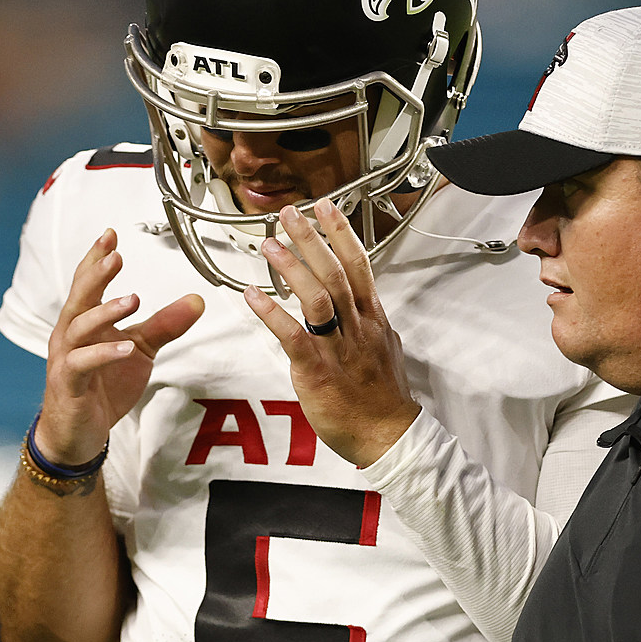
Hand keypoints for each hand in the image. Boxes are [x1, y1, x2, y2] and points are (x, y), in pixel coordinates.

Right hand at [37, 230, 204, 467]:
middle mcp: (69, 336)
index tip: (111, 235)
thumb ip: (164, 325)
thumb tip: (197, 300)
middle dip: (95, 275)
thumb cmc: (102, 388)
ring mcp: (66, 360)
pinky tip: (127, 347)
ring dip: (105, 312)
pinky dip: (104, 354)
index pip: (87, 284)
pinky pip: (83, 365)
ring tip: (133, 300)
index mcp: (84, 322)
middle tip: (115, 256)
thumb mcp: (139, 350)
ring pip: (79, 329)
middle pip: (79, 298)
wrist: (78, 434)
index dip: (96, 259)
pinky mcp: (69, 385)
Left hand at [244, 200, 419, 467]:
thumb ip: (371, 327)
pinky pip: (293, 335)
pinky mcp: (317, 369)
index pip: (358, 265)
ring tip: (271, 243)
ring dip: (292, 267)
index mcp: (372, 319)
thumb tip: (366, 312)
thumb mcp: (386, 350)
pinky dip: (271, 312)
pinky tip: (252, 294)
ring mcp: (338, 347)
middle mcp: (357, 326)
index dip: (341, 233)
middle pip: (335, 272)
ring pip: (317, 297)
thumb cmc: (383, 398)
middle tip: (291, 214)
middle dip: (312, 239)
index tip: (327, 207)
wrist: (387, 434)